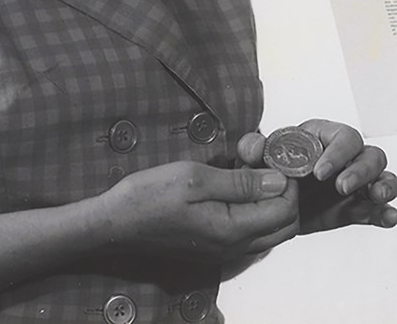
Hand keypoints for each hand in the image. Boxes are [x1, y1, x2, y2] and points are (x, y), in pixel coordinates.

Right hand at [96, 160, 298, 261]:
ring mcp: (225, 250)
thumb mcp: (194, 178)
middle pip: (285, 225)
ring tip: (248, 166)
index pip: (285, 210)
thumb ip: (240, 182)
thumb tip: (280, 180)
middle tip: (265, 161)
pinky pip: (251, 231)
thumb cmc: (149, 195)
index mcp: (233, 229)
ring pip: (269, 229)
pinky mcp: (214, 246)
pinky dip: (255, 208)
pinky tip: (234, 183)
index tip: (273, 153)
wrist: (116, 224)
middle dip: (285, 191)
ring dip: (270, 199)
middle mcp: (235, 246)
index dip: (288, 180)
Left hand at [238, 119, 396, 233]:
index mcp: (320, 138)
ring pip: (381, 175)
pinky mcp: (356, 208)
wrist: (267, 205)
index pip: (341, 136)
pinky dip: (385, 212)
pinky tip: (387, 218)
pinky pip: (377, 208)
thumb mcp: (254, 159)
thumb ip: (251, 148)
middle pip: (368, 154)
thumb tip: (255, 146)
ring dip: (383, 185)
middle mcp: (342, 157)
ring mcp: (353, 182)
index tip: (320, 173)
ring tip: (375, 197)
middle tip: (341, 188)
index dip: (337, 153)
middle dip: (360, 170)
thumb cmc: (265, 170)